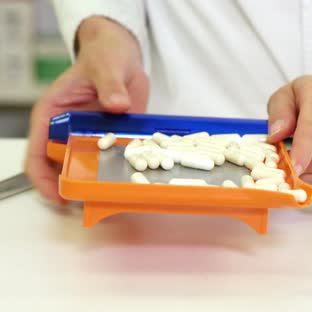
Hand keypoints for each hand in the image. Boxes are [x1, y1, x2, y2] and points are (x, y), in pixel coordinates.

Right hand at [24, 17, 148, 202]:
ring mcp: (90, 136)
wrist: (124, 54)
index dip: (42, 178)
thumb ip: (110, 85)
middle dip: (71, 186)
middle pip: (61, 167)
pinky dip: (118, 171)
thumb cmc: (104, 55)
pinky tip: (130, 179)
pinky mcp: (111, 137)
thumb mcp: (105, 66)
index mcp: (52, 114)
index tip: (57, 195)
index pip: (37, 153)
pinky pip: (112, 160)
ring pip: (87, 167)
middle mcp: (67, 130)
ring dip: (95, 182)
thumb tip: (116, 103)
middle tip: (89, 201)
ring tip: (109, 196)